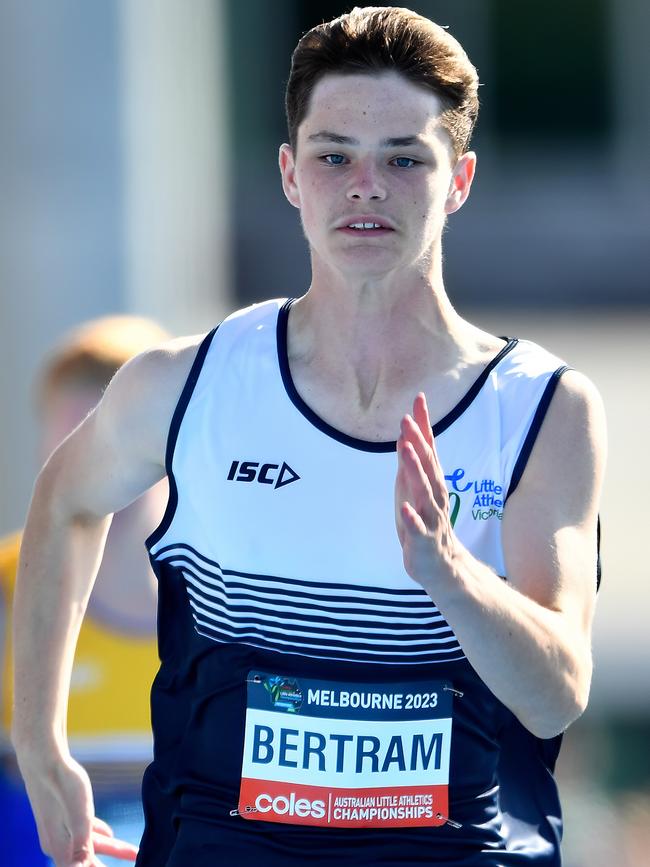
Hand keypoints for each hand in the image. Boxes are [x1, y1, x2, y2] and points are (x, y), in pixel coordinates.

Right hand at [18, 751, 137, 865]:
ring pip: (90, 844)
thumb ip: (83, 846)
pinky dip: (98, 835)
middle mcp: (57, 843)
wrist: (45, 760)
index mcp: (59, 848)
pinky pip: (84, 831)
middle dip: (110, 861)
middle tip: (134, 859)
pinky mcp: (62, 816)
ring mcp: (59, 829)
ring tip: (132, 852)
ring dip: (111, 848)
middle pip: (88, 860)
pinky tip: (109, 834)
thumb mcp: (79, 817)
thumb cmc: (63, 786)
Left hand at [395, 393, 458, 586]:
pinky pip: (417, 527)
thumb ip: (409, 465)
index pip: (429, 447)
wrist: (440, 567)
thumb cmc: (422, 524)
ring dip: (415, 470)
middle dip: (418, 442)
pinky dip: (410, 517)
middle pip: (428, 464)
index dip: (424, 424)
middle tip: (407, 419)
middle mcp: (435, 495)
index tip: (419, 399)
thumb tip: (405, 436)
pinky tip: (403, 508)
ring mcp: (430, 517)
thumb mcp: (411, 491)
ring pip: (423, 491)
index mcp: (431, 482)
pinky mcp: (423, 540)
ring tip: (405, 451)